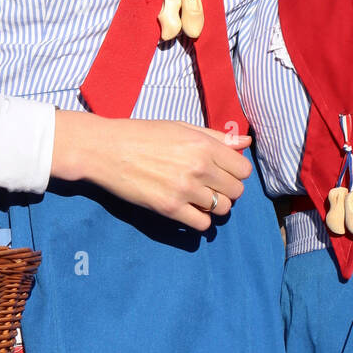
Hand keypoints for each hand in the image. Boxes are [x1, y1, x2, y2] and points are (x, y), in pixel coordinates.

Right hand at [51, 110, 251, 230]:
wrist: (107, 149)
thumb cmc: (143, 134)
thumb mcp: (182, 127)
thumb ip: (217, 137)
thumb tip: (246, 142)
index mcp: (204, 145)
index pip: (243, 170)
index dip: (235, 172)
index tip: (222, 172)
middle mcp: (199, 168)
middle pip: (236, 191)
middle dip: (227, 190)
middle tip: (210, 186)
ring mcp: (184, 190)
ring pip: (222, 209)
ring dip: (214, 206)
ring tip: (198, 198)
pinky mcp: (169, 208)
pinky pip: (202, 224)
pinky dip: (200, 220)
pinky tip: (188, 209)